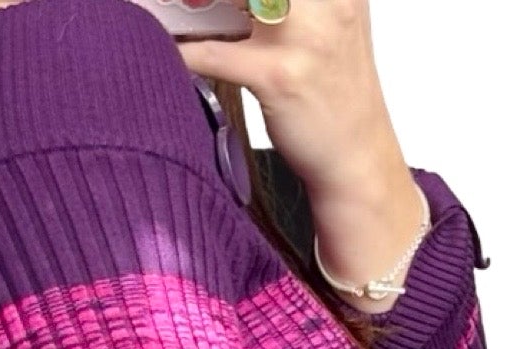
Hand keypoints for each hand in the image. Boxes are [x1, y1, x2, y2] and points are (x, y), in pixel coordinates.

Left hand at [170, 0, 424, 299]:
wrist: (356, 156)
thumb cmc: (335, 89)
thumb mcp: (331, 19)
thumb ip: (290, 0)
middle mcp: (327, 0)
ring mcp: (305, 35)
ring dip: (189, 2)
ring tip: (169, 7)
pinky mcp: (278, 75)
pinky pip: (213, 52)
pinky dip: (184, 49)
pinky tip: (169, 44)